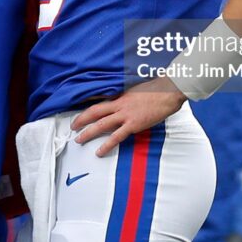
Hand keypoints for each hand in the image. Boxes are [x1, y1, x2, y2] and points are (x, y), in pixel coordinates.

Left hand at [71, 79, 186, 156]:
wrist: (169, 92)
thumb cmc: (156, 90)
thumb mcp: (138, 90)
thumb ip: (128, 97)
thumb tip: (123, 100)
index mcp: (120, 96)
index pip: (99, 100)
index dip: (87, 106)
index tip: (79, 111)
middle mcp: (119, 104)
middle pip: (94, 112)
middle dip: (81, 119)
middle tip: (72, 126)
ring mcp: (125, 115)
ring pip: (101, 124)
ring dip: (88, 132)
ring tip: (78, 140)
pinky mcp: (133, 124)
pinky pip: (116, 136)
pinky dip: (106, 145)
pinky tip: (99, 152)